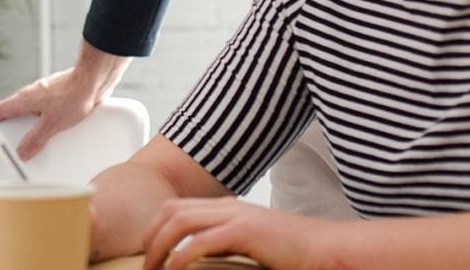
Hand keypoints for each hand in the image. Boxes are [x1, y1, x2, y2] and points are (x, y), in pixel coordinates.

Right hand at [0, 42, 130, 159]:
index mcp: (24, 100)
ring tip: (40, 141)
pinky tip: (58, 130)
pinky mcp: (57, 94)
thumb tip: (22, 152)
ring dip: (32, 125)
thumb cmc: (72, 96)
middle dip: (14, 129)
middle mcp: (31, 94)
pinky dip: (46, 120)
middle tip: (17, 145)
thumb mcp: (51, 124)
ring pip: (31, 111)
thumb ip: (35, 139)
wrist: (93, 80)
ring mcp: (44, 93)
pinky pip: (46, 109)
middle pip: (15, 112)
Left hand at [142, 196, 336, 269]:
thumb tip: (201, 258)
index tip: (148, 253)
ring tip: (151, 268)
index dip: (155, 228)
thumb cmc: (292, 253)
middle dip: (150, 235)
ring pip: (179, 221)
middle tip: (143, 263)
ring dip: (158, 245)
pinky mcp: (244, 232)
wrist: (326, 249)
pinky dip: (180, 256)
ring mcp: (235, 216)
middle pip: (171, 210)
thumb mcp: (250, 246)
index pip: (177, 208)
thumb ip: (225, 246)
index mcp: (227, 208)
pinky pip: (200, 241)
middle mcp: (227, 207)